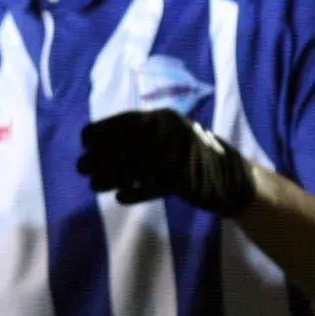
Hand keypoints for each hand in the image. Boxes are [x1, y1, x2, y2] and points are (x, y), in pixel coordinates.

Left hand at [78, 110, 256, 216]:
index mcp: (166, 119)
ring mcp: (178, 158)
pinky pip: (152, 187)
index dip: (102, 129)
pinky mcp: (184, 182)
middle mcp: (171, 134)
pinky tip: (120, 196)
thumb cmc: (193, 156)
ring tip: (93, 183)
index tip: (84, 140)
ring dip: (109, 175)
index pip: (127, 120)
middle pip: (126, 144)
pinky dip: (134, 192)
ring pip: (134, 167)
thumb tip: (102, 141)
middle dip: (99, 155)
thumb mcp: (170, 136)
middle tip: (80, 166)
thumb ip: (144, 135)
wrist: (233, 178)